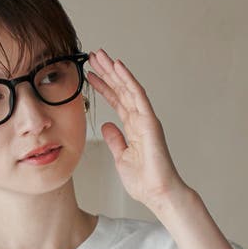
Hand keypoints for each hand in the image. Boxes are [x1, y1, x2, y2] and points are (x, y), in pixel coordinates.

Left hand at [86, 48, 190, 210]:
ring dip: (114, 71)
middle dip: (107, 73)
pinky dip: (128, 80)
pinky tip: (118, 67)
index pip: (116, 101)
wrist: (156, 193)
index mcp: (132, 128)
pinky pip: (138, 96)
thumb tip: (107, 125)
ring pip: (128, 88)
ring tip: (100, 56)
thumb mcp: (120, 158)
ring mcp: (145, 119)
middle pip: (121, 90)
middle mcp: (140, 119)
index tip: (90, 75)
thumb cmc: (143, 180)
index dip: (103, 87)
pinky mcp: (150, 121)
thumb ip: (115, 140)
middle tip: (93, 56)